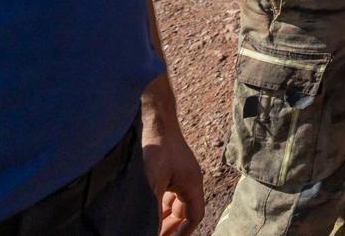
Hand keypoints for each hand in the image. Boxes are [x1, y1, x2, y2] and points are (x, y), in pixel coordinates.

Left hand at [142, 115, 204, 235]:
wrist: (155, 120)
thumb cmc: (157, 148)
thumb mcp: (153, 183)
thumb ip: (153, 209)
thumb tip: (150, 229)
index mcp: (192, 184)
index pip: (195, 215)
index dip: (184, 232)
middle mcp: (190, 180)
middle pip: (185, 211)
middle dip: (173, 227)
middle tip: (156, 235)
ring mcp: (181, 174)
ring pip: (176, 203)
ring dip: (166, 217)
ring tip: (151, 227)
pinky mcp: (170, 169)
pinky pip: (169, 193)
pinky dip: (160, 204)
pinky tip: (148, 209)